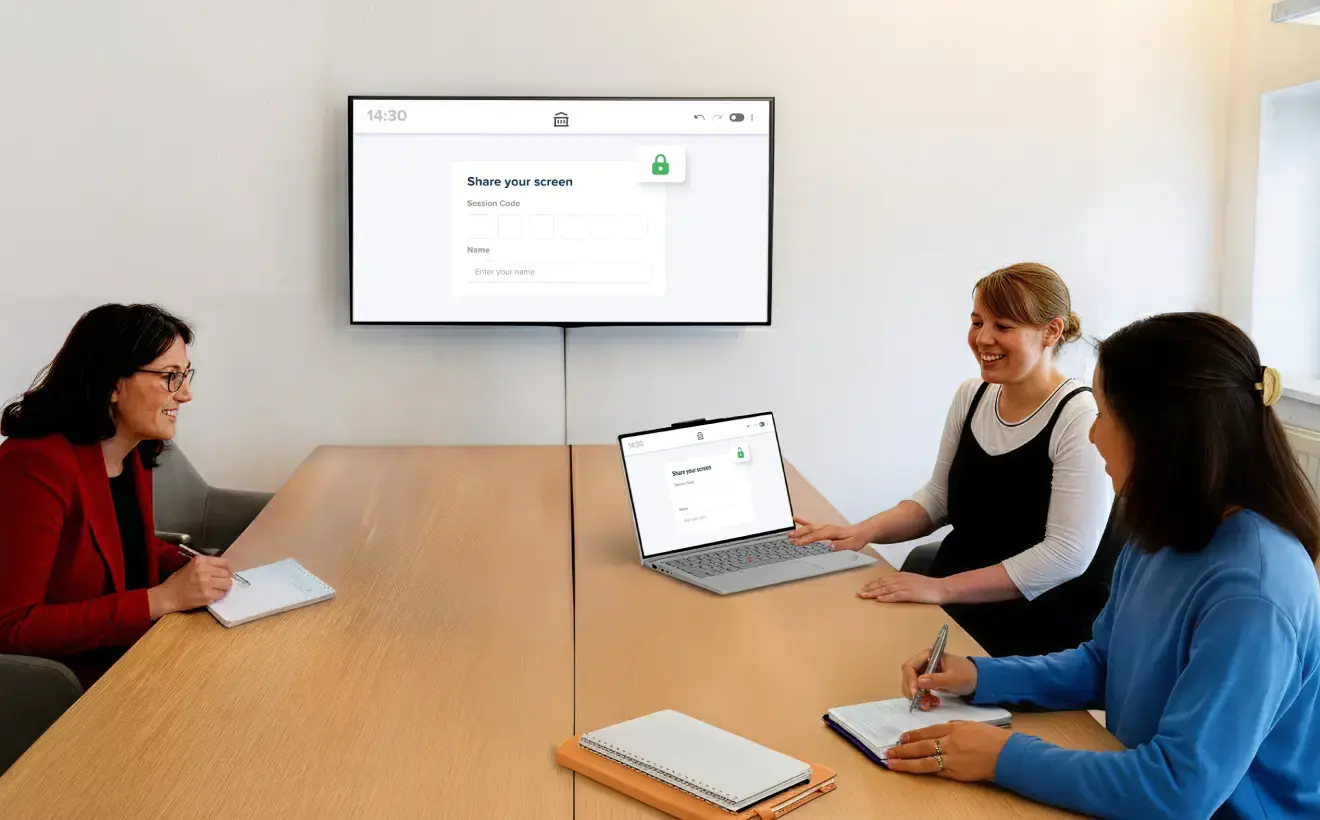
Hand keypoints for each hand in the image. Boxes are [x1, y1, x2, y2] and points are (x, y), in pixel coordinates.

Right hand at [149, 556, 232, 617]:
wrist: (168, 596)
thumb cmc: (178, 581)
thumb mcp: (191, 566)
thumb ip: (207, 565)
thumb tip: (224, 569)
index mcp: (200, 561)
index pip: (224, 562)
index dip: (227, 569)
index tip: (226, 573)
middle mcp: (204, 570)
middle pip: (227, 573)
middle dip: (225, 579)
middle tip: (220, 583)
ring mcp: (206, 583)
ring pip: (227, 584)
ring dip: (224, 587)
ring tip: (215, 589)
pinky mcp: (207, 596)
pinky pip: (221, 594)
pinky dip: (218, 595)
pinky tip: (210, 595)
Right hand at [788, 517, 869, 550]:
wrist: (863, 531)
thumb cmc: (858, 538)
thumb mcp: (853, 545)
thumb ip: (841, 545)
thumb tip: (830, 546)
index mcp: (833, 532)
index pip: (816, 536)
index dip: (806, 539)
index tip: (797, 543)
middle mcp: (828, 527)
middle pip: (811, 530)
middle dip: (800, 533)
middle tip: (789, 537)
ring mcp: (826, 526)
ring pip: (810, 527)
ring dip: (800, 529)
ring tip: (789, 533)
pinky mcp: (826, 527)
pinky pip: (813, 524)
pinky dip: (803, 521)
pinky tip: (796, 519)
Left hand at [858, 572, 948, 603]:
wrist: (942, 588)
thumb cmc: (929, 586)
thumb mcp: (914, 581)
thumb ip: (903, 582)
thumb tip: (894, 587)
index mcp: (902, 576)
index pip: (884, 579)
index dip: (873, 583)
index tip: (864, 587)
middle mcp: (901, 580)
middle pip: (882, 584)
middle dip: (869, 588)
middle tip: (859, 593)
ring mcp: (905, 587)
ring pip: (886, 589)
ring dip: (874, 593)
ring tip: (864, 596)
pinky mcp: (910, 594)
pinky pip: (896, 596)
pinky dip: (886, 597)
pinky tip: (879, 599)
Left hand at [884, 722, 1011, 781]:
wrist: (1006, 754)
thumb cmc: (991, 738)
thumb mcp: (970, 725)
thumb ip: (953, 727)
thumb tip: (939, 731)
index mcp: (953, 729)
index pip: (927, 732)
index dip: (912, 735)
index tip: (901, 738)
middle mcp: (950, 743)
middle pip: (921, 746)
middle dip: (903, 750)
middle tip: (889, 751)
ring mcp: (952, 759)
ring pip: (924, 762)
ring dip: (906, 763)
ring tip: (893, 764)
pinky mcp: (957, 773)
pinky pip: (937, 772)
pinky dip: (925, 771)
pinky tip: (914, 771)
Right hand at [900, 648, 977, 709]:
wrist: (977, 681)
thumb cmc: (966, 676)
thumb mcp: (953, 679)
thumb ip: (936, 680)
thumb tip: (918, 682)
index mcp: (928, 655)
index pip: (910, 667)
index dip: (910, 680)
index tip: (915, 693)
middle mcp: (923, 662)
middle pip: (908, 676)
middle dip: (912, 691)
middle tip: (921, 703)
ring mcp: (924, 671)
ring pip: (911, 685)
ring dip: (917, 697)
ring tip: (928, 705)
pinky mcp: (927, 681)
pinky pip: (918, 690)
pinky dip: (922, 698)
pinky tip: (932, 703)